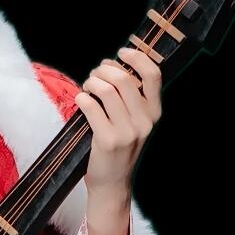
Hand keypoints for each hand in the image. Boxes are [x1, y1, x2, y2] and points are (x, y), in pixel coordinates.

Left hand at [76, 46, 162, 219]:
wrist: (112, 183)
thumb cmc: (119, 148)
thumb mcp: (135, 123)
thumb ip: (132, 99)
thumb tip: (114, 66)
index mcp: (154, 113)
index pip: (153, 75)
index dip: (137, 57)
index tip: (121, 52)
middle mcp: (144, 121)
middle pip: (124, 78)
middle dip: (104, 70)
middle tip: (94, 75)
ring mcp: (127, 131)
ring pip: (107, 90)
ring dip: (91, 82)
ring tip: (87, 87)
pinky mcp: (108, 140)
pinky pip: (91, 106)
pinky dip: (82, 98)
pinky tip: (80, 100)